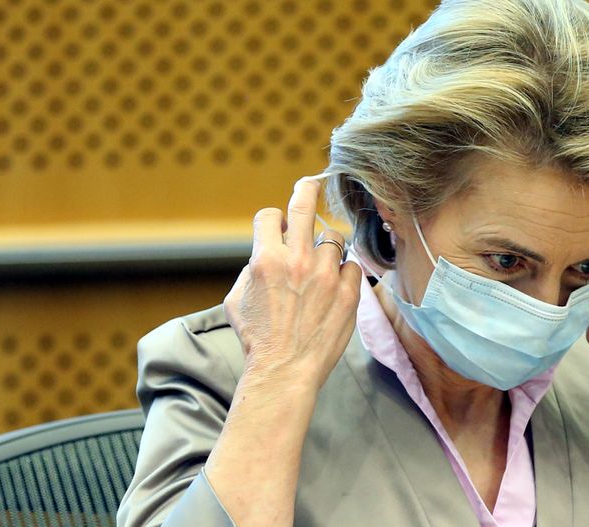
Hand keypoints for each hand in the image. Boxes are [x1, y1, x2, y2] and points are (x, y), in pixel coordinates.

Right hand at [223, 175, 362, 391]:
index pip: (270, 215)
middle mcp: (298, 261)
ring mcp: (326, 275)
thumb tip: (265, 252)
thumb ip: (251, 268)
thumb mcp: (237, 299)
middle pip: (305, 206)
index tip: (280, 222)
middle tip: (311, 183)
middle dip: (306, 189)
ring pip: (334, 239)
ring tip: (321, 268)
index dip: (273, 217)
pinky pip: (352, 266)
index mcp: (266, 259)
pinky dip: (344, 272)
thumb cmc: (257, 339)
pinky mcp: (348, 292)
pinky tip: (335, 286)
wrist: (284, 371)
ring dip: (327, 248)